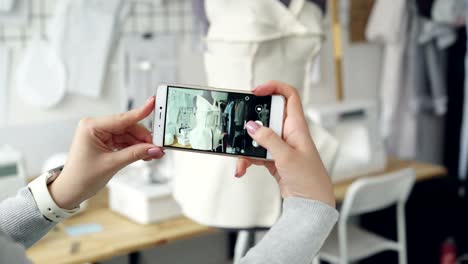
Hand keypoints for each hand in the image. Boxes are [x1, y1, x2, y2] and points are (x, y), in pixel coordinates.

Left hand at [48, 97, 164, 208]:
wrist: (70, 191)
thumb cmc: (82, 177)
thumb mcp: (112, 164)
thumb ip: (135, 154)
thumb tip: (154, 148)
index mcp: (92, 126)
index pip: (122, 118)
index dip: (141, 112)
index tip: (153, 103)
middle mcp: (96, 127)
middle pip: (128, 127)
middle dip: (143, 138)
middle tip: (157, 147)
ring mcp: (100, 134)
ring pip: (128, 135)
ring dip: (140, 144)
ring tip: (152, 154)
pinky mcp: (104, 141)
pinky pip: (124, 141)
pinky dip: (134, 148)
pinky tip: (144, 154)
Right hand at [236, 81, 334, 206]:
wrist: (311, 205)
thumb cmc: (310, 180)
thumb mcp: (287, 157)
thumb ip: (268, 139)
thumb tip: (252, 126)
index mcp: (297, 126)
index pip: (289, 96)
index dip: (274, 88)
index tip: (256, 91)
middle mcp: (289, 133)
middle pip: (267, 117)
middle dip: (251, 122)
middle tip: (239, 126)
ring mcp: (280, 146)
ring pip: (258, 137)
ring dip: (246, 147)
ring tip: (239, 159)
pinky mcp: (274, 159)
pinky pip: (256, 152)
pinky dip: (247, 159)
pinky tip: (242, 168)